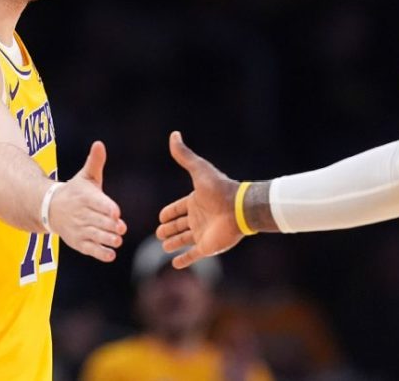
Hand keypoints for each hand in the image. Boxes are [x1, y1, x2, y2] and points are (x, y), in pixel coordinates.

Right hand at [49, 141, 126, 261]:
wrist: (49, 209)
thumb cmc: (75, 191)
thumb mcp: (85, 176)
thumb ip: (95, 162)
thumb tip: (99, 143)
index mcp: (85, 197)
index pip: (97, 203)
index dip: (107, 208)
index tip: (116, 213)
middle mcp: (81, 214)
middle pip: (97, 221)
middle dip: (110, 226)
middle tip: (121, 228)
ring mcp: (78, 229)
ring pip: (94, 236)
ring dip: (106, 239)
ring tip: (117, 240)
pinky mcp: (78, 242)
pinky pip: (89, 249)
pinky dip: (100, 253)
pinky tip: (110, 254)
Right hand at [156, 131, 242, 267]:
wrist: (239, 209)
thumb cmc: (219, 189)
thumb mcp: (199, 170)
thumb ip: (185, 155)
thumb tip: (174, 134)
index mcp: (196, 201)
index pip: (178, 208)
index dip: (169, 212)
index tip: (160, 217)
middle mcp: (199, 217)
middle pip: (180, 224)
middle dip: (168, 229)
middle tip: (158, 233)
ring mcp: (203, 233)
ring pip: (184, 239)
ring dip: (174, 243)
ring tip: (164, 247)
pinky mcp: (208, 246)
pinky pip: (193, 255)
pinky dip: (184, 260)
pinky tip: (175, 264)